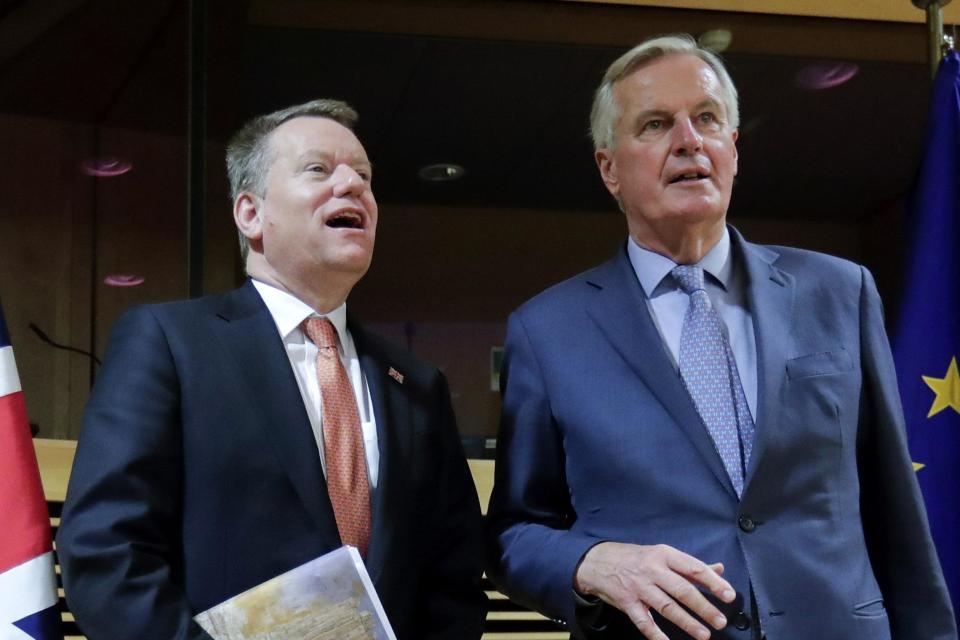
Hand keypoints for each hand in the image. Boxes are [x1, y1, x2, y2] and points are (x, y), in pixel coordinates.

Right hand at [573, 542, 734, 639]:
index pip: (693, 568)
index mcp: (664, 555)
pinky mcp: (627, 602)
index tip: (729, 595)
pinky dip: (655, 635)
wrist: (598, 561)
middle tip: (720, 621)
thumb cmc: (635, 558)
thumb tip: (719, 570)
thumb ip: (690, 565)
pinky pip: (643, 621)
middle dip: (703, 607)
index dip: (712, 583)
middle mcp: (652, 570)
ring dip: (687, 622)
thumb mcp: (662, 555)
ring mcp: (639, 587)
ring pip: (666, 607)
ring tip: (704, 634)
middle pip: (682, 590)